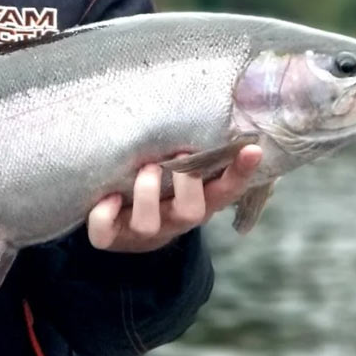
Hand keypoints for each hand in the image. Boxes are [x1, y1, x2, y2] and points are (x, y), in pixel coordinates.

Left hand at [87, 145, 263, 252]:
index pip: (227, 191)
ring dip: (147, 194)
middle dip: (187, 184)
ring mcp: (141, 231)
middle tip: (177, 158)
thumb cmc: (162, 187)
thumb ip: (202, 152)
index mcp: (198, 203)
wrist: (125, 229)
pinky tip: (108, 197)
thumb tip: (231, 119)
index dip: (240, 173)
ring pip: (148, 223)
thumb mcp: (185, 171)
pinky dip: (103, 215)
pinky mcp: (110, 236)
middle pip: (192, 213)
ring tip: (145, 169)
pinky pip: (103, 233)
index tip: (252, 149)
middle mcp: (173, 220)